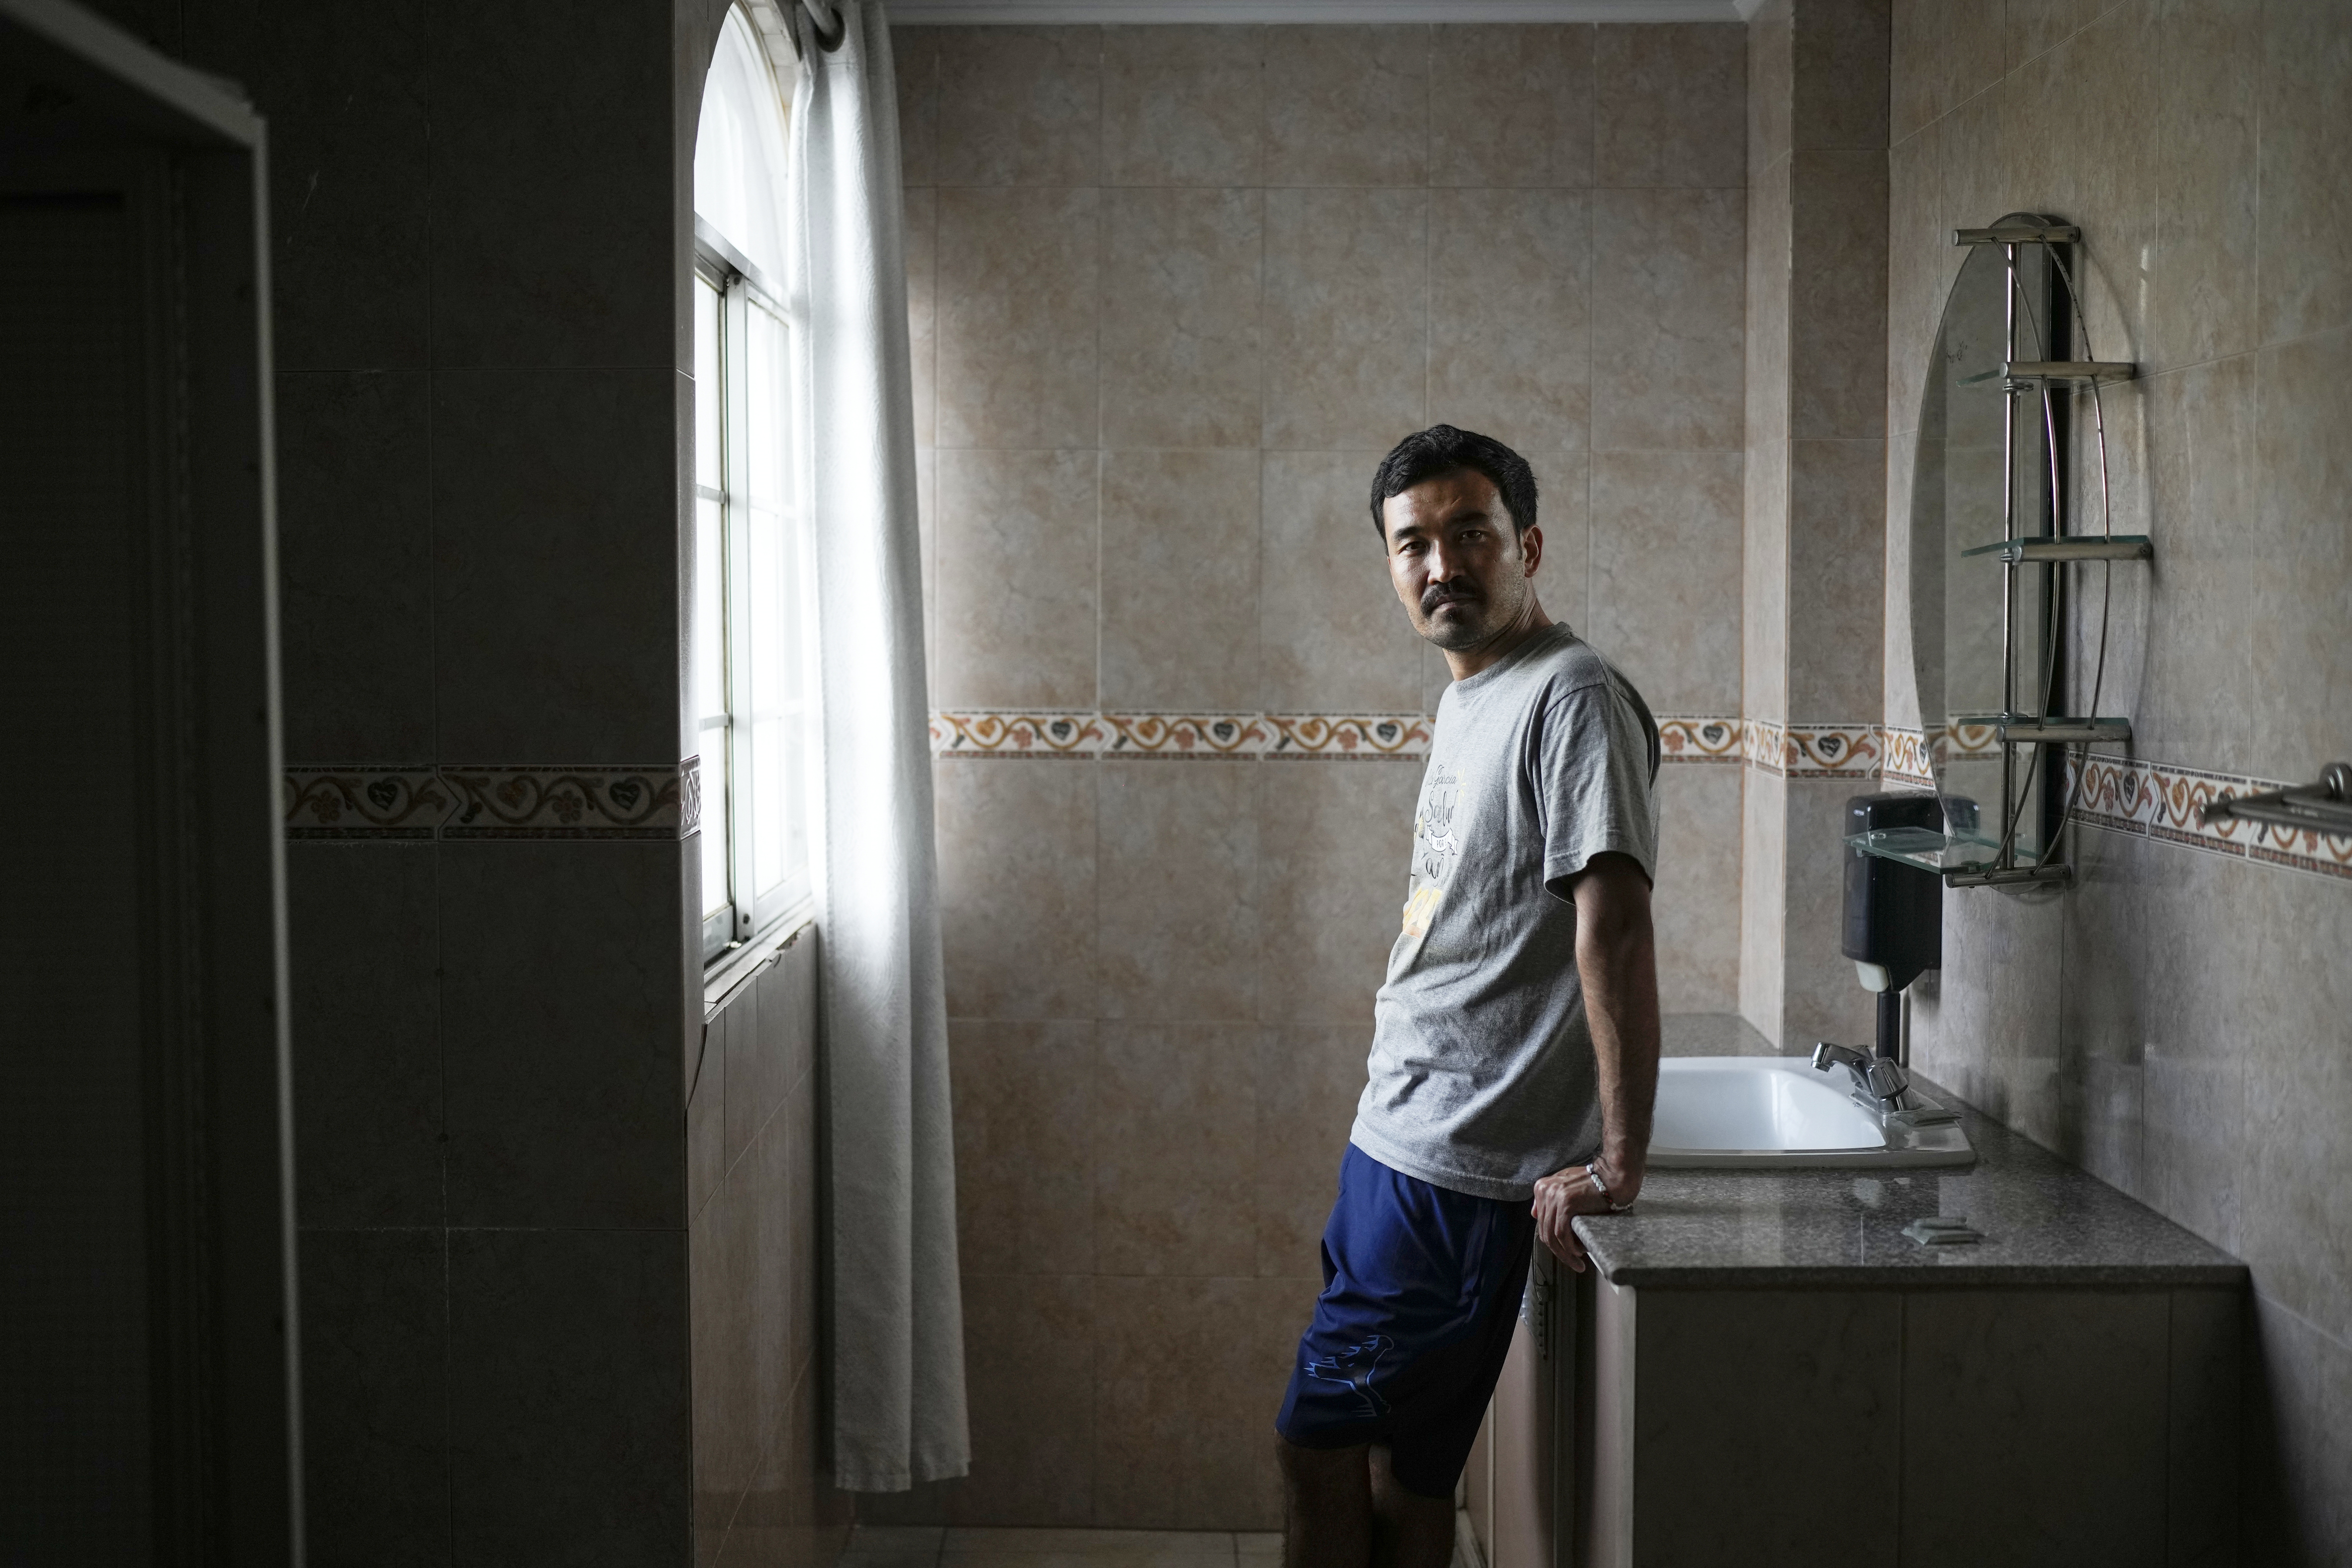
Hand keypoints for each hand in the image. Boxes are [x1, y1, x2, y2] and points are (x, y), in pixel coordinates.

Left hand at [1529, 1157, 1639, 1272]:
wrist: (1613, 1176)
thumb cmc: (1595, 1182)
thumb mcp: (1565, 1183)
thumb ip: (1550, 1196)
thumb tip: (1534, 1214)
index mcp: (1542, 1187)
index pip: (1542, 1221)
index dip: (1552, 1239)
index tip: (1564, 1250)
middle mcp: (1545, 1191)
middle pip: (1545, 1230)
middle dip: (1557, 1251)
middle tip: (1572, 1262)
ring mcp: (1554, 1197)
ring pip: (1552, 1235)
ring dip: (1564, 1254)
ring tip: (1577, 1264)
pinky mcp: (1566, 1204)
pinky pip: (1562, 1234)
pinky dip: (1569, 1248)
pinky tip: (1579, 1253)